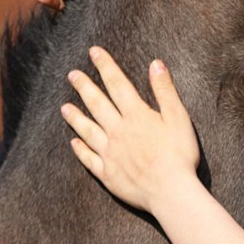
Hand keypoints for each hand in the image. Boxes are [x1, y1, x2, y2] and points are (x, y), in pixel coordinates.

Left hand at [61, 46, 200, 212]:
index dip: (105, 66)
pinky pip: (89, 159)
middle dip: (84, 87)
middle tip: (72, 74)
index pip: (117, 84)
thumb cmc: (179, 154)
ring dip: (75, 117)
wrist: (170, 191)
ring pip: (87, 130)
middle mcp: (118, 131)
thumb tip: (156, 63)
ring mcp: (110, 153)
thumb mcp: (178, 117)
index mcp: (136, 115)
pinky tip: (73, 143)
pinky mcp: (108, 174)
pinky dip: (80, 150)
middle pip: (97, 104)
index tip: (94, 52)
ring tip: (64, 107)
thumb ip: (165, 90)